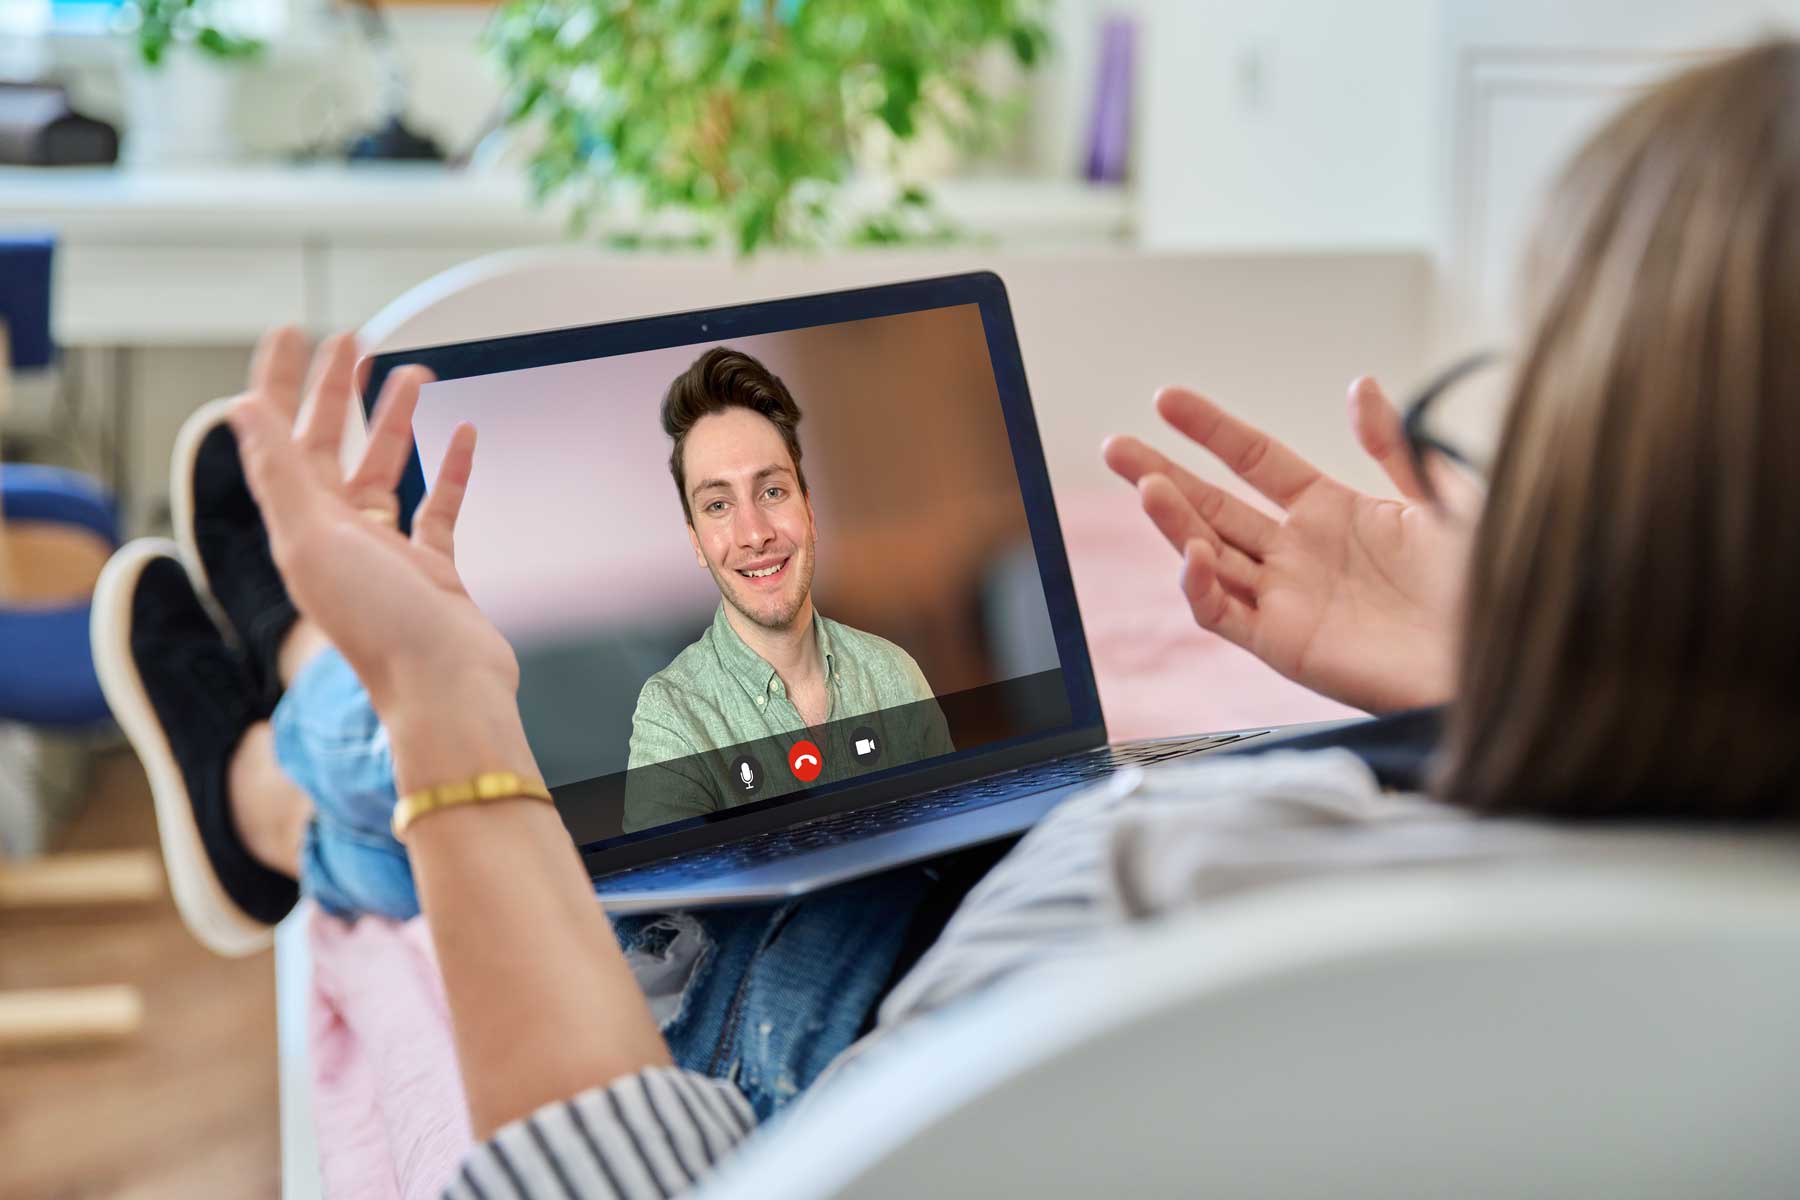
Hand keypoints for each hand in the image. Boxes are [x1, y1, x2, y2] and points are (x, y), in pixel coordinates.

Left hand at [228, 328, 519, 724]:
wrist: (446, 687)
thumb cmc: (379, 624)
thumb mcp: (313, 539)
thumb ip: (278, 474)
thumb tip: (241, 409)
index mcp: (301, 526)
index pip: (282, 436)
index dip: (283, 381)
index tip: (294, 332)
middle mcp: (338, 536)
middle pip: (332, 445)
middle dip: (339, 390)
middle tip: (354, 340)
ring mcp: (387, 552)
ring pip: (385, 469)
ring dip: (395, 421)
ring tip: (414, 375)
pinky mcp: (434, 570)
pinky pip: (437, 508)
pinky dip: (449, 470)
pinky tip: (463, 435)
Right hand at [1102, 379, 1468, 713]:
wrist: (1508, 660)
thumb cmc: (1492, 587)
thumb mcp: (1448, 499)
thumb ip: (1398, 445)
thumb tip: (1359, 386)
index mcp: (1335, 512)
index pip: (1255, 461)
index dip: (1211, 429)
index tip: (1167, 399)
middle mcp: (1301, 554)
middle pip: (1214, 506)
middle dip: (1160, 473)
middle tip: (1116, 446)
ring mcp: (1289, 600)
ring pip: (1208, 555)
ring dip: (1172, 522)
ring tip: (1146, 485)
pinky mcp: (1288, 645)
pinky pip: (1227, 615)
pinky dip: (1202, 586)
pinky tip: (1195, 554)